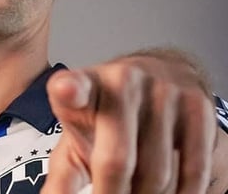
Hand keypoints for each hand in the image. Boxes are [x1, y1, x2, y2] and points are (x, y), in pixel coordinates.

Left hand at [40, 49, 217, 193]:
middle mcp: (121, 80)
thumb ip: (62, 177)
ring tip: (133, 192)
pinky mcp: (197, 106)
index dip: (69, 89)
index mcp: (83, 86)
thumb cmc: (105, 116)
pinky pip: (193, 172)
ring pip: (156, 174)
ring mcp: (162, 90)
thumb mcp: (77, 139)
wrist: (156, 76)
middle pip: (116, 160)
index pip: (75, 85)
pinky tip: (167, 193)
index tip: (65, 90)